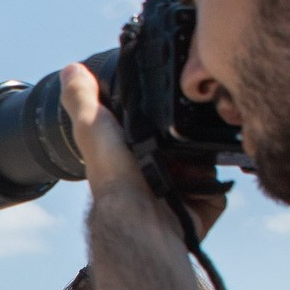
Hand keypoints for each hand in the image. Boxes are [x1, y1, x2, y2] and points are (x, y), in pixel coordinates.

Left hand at [63, 64, 220, 240]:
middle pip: (184, 139)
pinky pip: (218, 185)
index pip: (152, 123)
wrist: (141, 220)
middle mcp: (153, 171)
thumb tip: (71, 69)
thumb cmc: (114, 176)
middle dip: (192, 130)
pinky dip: (214, 181)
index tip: (173, 92)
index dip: (162, 108)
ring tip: (194, 149)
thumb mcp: (92, 127)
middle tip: (193, 120)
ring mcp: (178, 190)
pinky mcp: (200, 205)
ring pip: (205, 159)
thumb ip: (82, 98)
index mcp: (129, 151)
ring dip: (204, 153)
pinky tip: (202, 176)